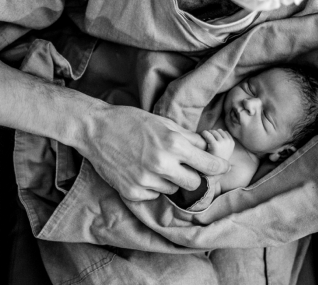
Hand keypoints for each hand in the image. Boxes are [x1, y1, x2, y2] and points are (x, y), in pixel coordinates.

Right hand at [81, 103, 229, 201]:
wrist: (95, 129)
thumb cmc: (131, 121)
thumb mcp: (164, 122)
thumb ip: (188, 137)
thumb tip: (209, 148)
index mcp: (174, 144)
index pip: (210, 165)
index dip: (219, 167)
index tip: (222, 168)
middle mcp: (162, 164)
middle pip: (194, 184)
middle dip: (193, 175)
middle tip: (184, 166)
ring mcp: (146, 180)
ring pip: (174, 190)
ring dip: (170, 180)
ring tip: (155, 165)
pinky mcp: (132, 192)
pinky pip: (154, 195)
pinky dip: (152, 186)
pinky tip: (141, 171)